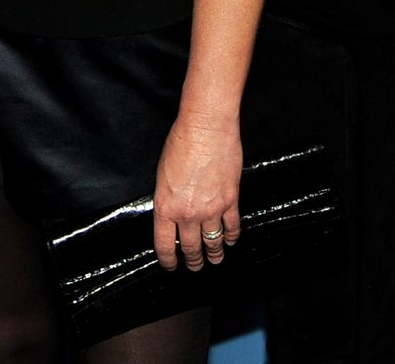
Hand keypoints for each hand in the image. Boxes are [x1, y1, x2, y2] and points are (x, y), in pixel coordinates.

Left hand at [151, 113, 241, 270]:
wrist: (206, 128)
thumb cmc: (181, 143)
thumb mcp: (162, 175)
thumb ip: (167, 199)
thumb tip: (172, 212)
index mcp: (166, 207)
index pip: (164, 244)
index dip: (167, 260)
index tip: (170, 265)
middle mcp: (188, 213)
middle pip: (190, 247)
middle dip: (192, 260)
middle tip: (195, 266)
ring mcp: (211, 209)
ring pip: (213, 242)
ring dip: (214, 254)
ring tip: (214, 260)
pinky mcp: (230, 200)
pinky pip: (232, 226)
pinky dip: (231, 237)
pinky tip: (230, 240)